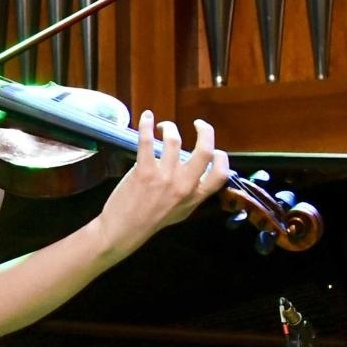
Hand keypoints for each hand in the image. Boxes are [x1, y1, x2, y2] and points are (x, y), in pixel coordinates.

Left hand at [95, 110, 229, 258]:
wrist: (124, 229)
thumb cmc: (152, 220)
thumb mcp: (181, 212)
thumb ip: (193, 194)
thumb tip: (200, 176)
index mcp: (194, 196)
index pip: (220, 174)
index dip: (222, 157)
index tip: (215, 149)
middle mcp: (183, 185)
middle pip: (204, 151)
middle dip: (205, 131)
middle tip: (198, 124)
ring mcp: (164, 177)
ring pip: (174, 140)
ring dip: (169, 127)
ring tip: (163, 127)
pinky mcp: (144, 171)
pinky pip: (147, 140)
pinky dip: (146, 125)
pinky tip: (146, 117)